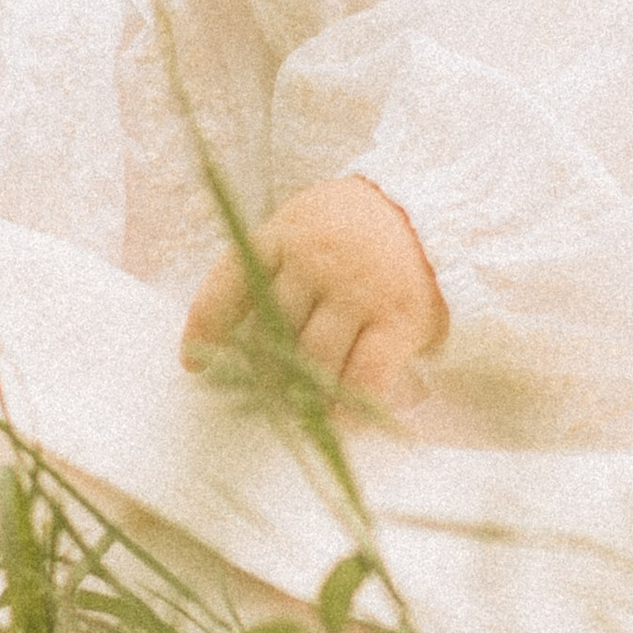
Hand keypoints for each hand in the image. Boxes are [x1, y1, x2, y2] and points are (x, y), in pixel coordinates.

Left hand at [181, 176, 447, 415]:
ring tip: (299, 412)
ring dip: (301, 396)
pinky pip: (362, 377)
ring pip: (313, 360)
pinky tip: (337, 420)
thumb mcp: (307, 224)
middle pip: (271, 332)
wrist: (439, 212)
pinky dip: (346, 405)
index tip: (192, 364)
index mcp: (286, 232)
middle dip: (262, 373)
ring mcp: (358, 290)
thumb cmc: (359, 228)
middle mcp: (317, 259)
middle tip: (263, 397)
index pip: (229, 282)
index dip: (205, 327)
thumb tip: (233, 339)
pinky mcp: (397, 319)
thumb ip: (274, 267)